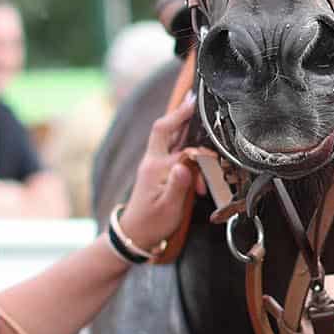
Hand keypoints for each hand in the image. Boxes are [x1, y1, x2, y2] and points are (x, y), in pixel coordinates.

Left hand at [115, 94, 211, 253]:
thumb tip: (184, 165)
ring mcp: (155, 164)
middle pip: (164, 128)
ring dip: (184, 127)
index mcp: (156, 167)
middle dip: (180, 112)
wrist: (135, 234)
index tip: (197, 108)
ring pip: (169, 137)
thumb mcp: (168, 207)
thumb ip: (177, 185)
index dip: (185, 125)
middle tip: (196, 99)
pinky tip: (197, 151)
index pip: (173, 140)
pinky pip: (172, 150)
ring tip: (197, 115)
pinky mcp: (158, 170)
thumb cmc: (152, 223)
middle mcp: (153, 161)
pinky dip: (186, 146)